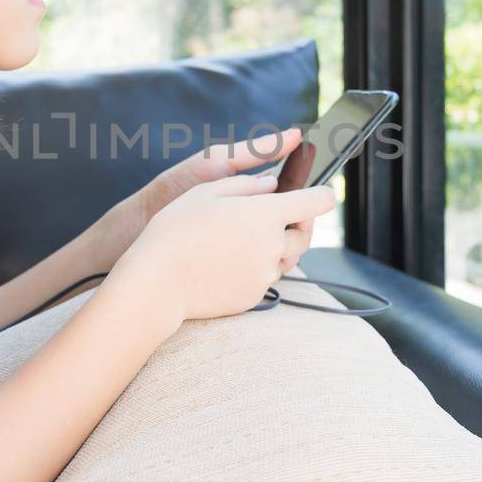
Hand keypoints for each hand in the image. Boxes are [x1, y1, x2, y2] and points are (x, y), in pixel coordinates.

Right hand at [97, 127, 314, 270]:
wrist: (157, 282)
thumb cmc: (177, 230)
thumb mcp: (207, 191)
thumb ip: (247, 184)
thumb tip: (272, 185)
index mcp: (266, 214)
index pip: (316, 202)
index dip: (323, 194)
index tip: (323, 193)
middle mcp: (273, 246)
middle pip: (303, 236)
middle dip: (295, 226)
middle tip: (272, 218)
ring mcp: (264, 275)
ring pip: (282, 260)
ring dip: (272, 249)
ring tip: (239, 240)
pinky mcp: (252, 297)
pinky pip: (262, 279)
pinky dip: (252, 269)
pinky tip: (224, 263)